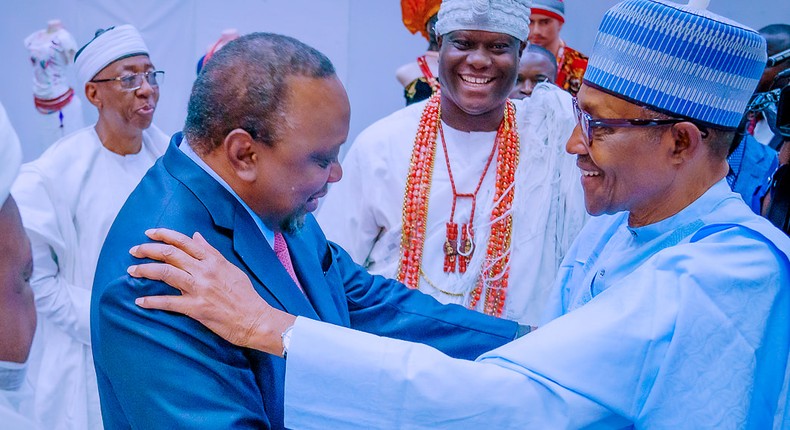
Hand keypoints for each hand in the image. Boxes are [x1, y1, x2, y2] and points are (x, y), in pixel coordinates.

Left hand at [129, 228, 293, 354]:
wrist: (255, 319)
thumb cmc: (245, 295)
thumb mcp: (230, 268)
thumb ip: (211, 252)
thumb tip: (196, 236)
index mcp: (213, 260)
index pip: (184, 242)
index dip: (164, 235)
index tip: (149, 233)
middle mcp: (204, 271)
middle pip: (170, 254)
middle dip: (148, 250)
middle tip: (134, 250)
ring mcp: (199, 289)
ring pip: (166, 273)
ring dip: (145, 270)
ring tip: (131, 271)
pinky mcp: (196, 308)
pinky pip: (169, 302)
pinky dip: (152, 301)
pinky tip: (140, 301)